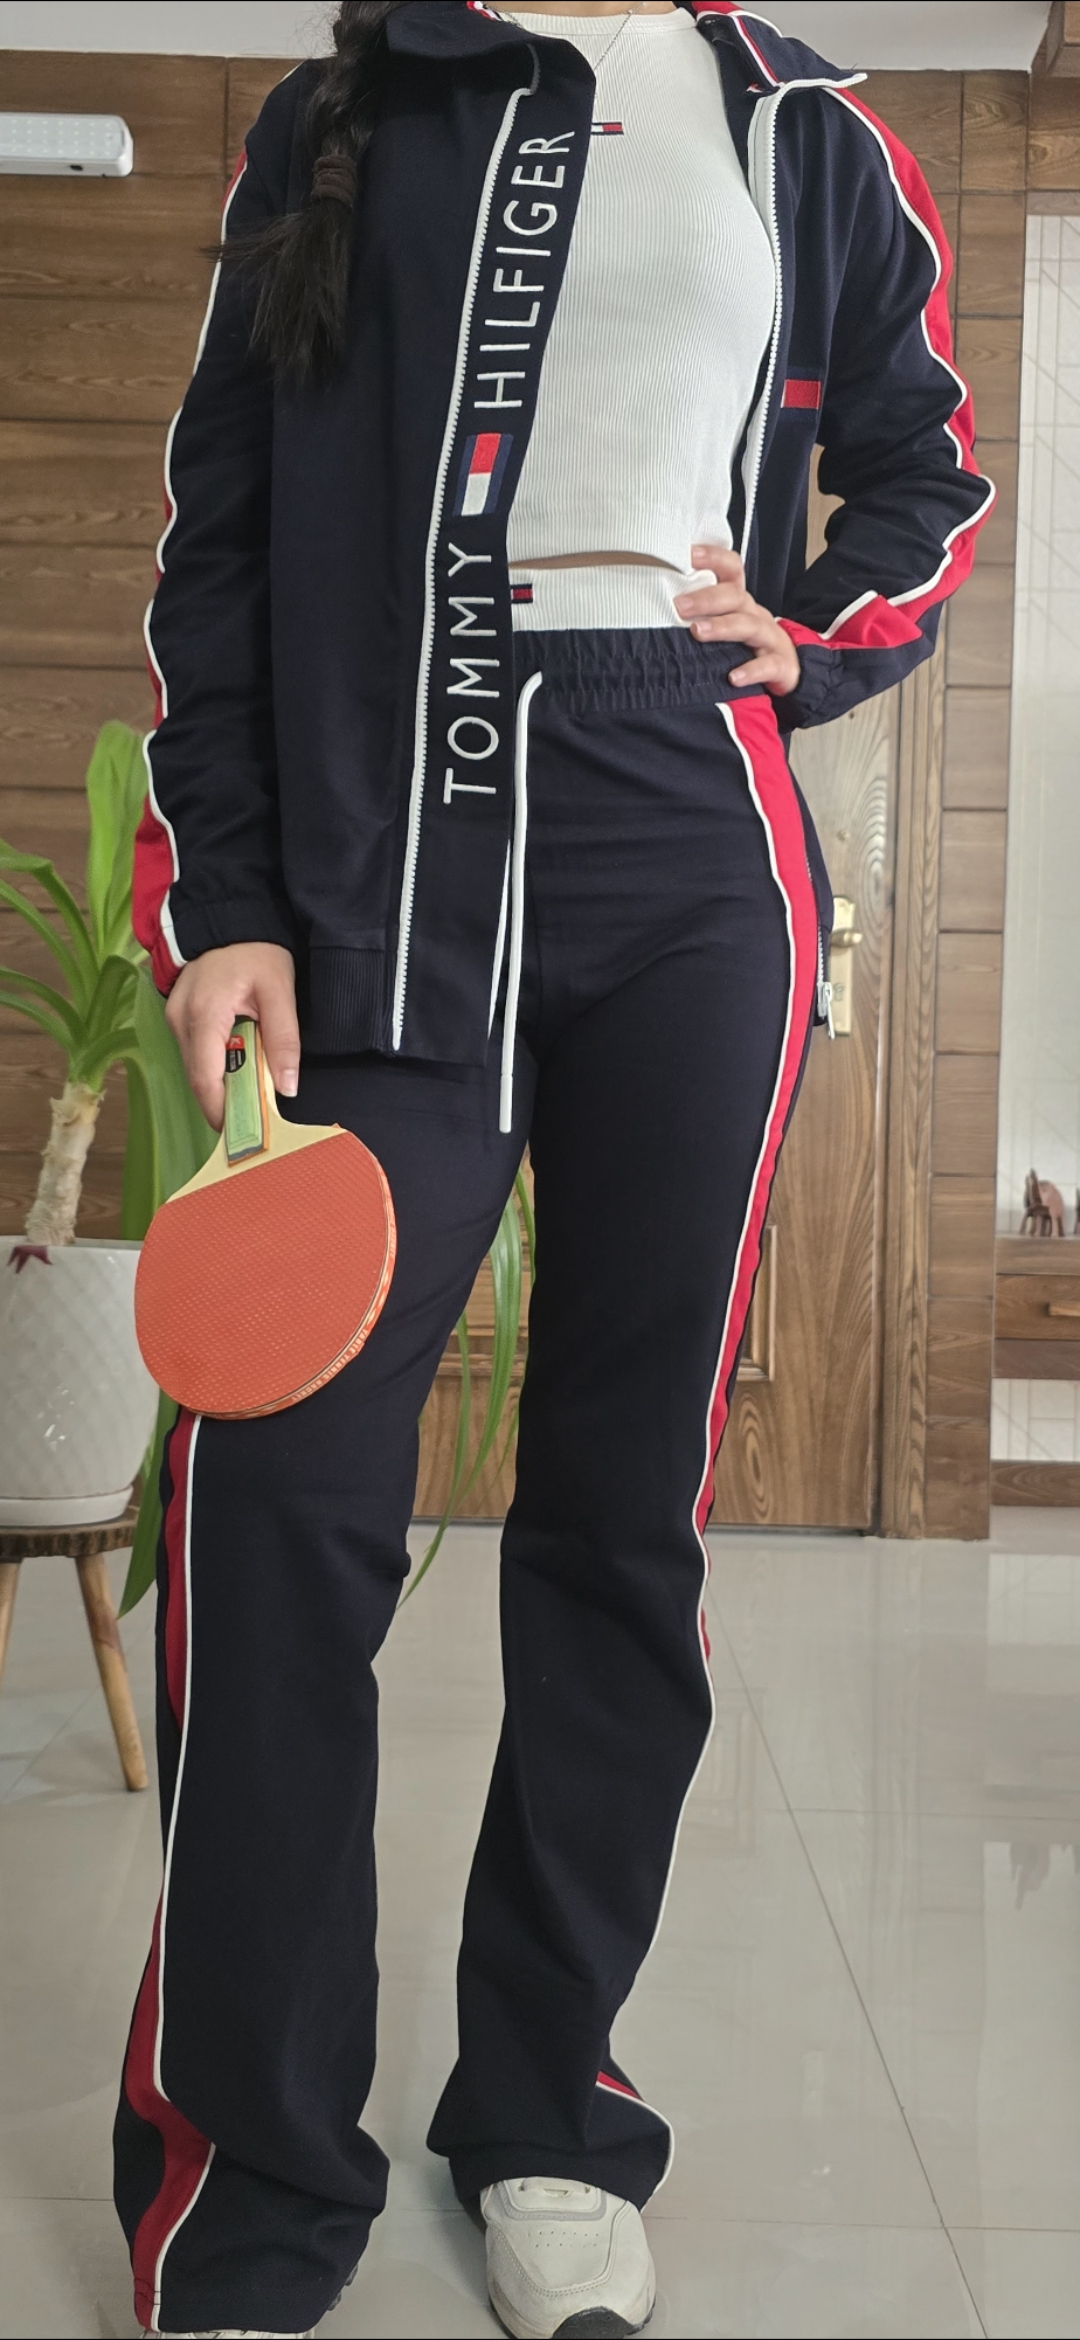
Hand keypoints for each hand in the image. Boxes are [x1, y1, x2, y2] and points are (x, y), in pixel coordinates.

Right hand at [165, 942, 299, 1130]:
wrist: (229, 918)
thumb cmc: (255, 950)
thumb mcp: (279, 991)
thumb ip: (283, 1040)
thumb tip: (287, 1087)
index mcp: (204, 1014)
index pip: (206, 1079)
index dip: (221, 1110)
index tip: (243, 1132)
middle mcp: (180, 1020)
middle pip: (198, 1079)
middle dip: (223, 1103)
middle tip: (252, 1122)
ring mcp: (174, 1018)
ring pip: (195, 1068)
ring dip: (219, 1085)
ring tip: (249, 1098)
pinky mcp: (177, 1016)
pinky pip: (194, 1053)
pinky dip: (214, 1066)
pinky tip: (237, 1070)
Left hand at [675, 545, 800, 695]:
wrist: (785, 671)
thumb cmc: (743, 645)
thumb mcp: (724, 624)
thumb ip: (696, 616)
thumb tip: (650, 609)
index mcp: (738, 601)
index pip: (731, 569)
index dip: (713, 558)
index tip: (688, 555)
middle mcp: (753, 613)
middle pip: (734, 596)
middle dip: (707, 598)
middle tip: (680, 605)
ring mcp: (768, 638)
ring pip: (748, 625)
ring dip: (723, 627)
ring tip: (698, 632)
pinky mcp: (779, 665)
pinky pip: (767, 666)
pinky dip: (751, 671)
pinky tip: (733, 677)